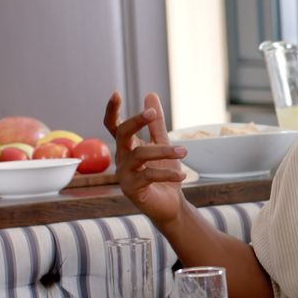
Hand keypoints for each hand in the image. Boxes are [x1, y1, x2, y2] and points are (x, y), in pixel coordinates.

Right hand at [103, 91, 188, 224]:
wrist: (170, 204)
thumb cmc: (164, 174)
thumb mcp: (162, 144)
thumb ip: (156, 123)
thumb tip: (150, 95)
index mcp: (127, 146)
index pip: (115, 125)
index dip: (113, 110)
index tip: (116, 93)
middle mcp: (122, 158)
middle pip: (122, 134)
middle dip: (136, 121)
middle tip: (153, 114)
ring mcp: (124, 174)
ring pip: (139, 155)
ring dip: (164, 151)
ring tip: (184, 151)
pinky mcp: (132, 189)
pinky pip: (148, 176)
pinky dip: (167, 174)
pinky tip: (183, 175)